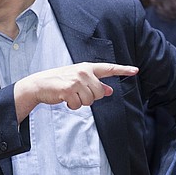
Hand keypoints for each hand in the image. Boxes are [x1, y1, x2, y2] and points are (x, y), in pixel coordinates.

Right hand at [14, 62, 137, 121]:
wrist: (39, 84)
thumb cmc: (59, 82)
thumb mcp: (78, 80)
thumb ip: (95, 84)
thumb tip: (109, 91)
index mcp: (87, 68)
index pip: (108, 69)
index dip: (123, 70)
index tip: (135, 71)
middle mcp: (83, 72)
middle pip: (99, 93)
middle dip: (90, 98)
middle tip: (77, 94)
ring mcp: (76, 80)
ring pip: (90, 101)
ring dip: (80, 102)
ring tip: (70, 95)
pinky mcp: (68, 89)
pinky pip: (78, 105)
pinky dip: (72, 106)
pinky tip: (64, 99)